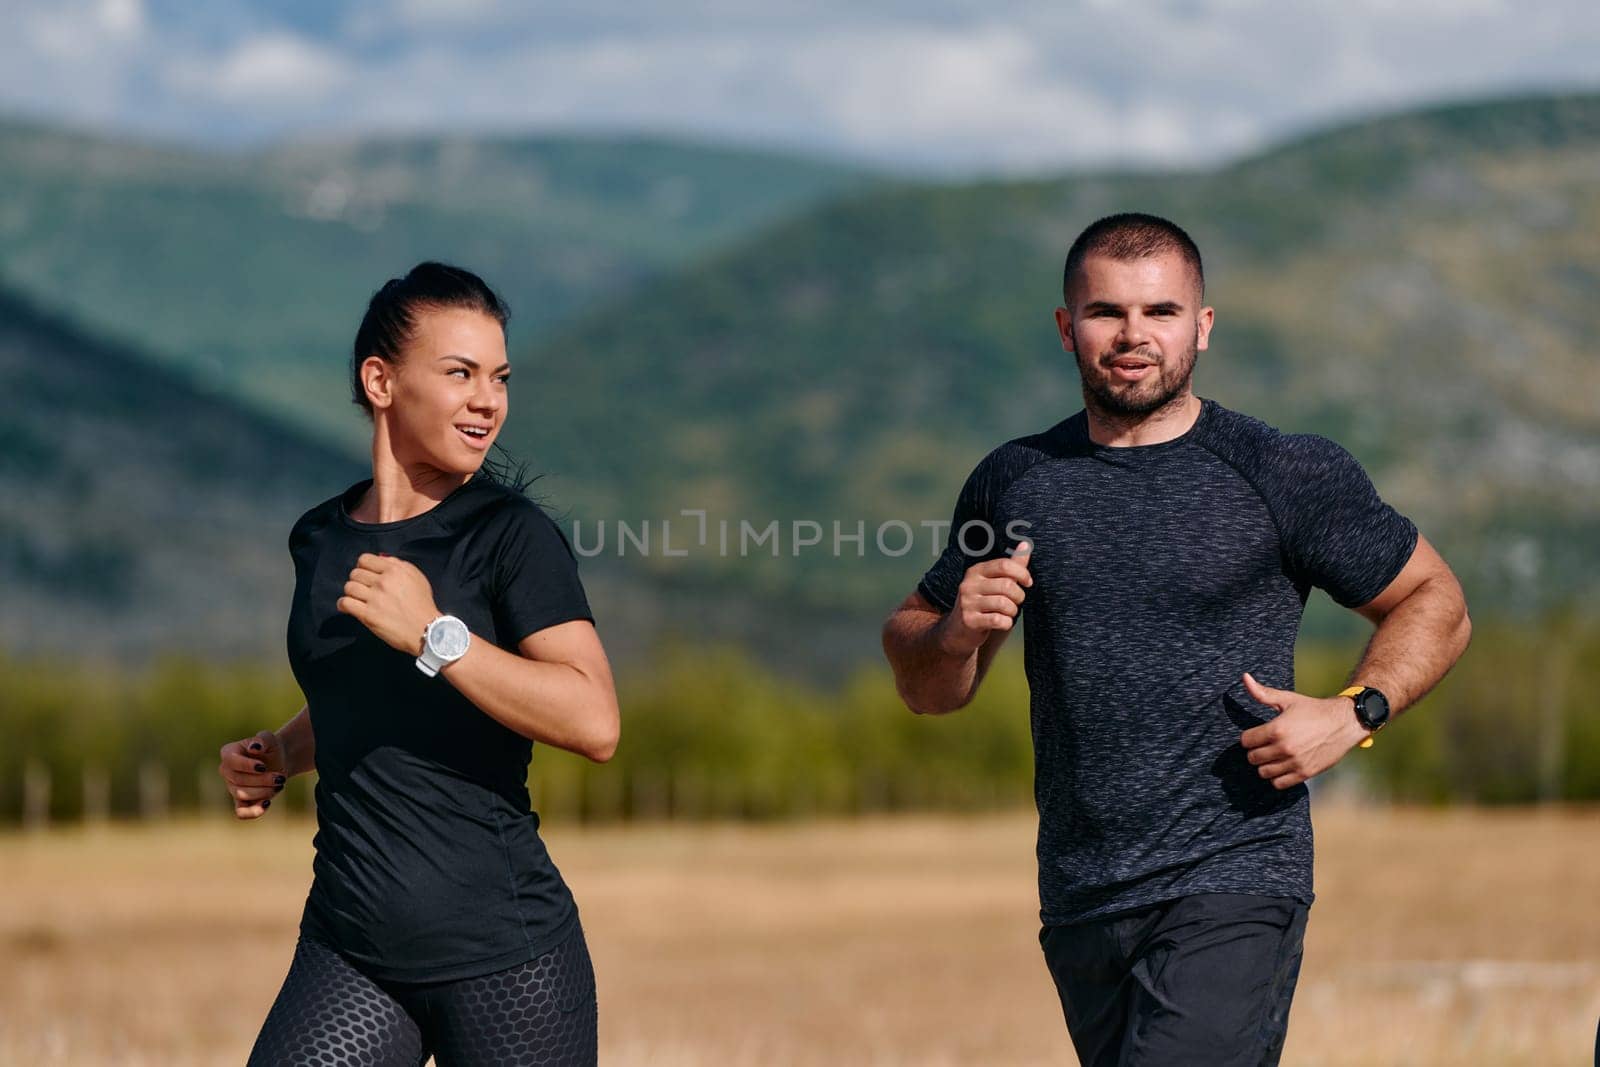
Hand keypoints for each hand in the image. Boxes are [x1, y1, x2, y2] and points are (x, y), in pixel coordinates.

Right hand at [218, 730, 287, 818]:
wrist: (279, 761)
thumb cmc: (271, 747)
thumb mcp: (269, 739)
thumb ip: (262, 740)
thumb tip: (254, 748)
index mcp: (228, 753)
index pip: (231, 762)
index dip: (247, 766)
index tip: (263, 766)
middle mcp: (226, 771)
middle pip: (239, 780)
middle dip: (263, 780)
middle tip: (280, 777)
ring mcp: (232, 787)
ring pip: (242, 795)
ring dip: (264, 791)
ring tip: (279, 783)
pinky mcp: (241, 801)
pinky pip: (241, 812)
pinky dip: (253, 811)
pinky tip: (267, 803)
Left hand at [336, 552, 440, 655]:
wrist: (426, 630)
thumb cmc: (423, 604)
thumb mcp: (417, 577)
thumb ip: (398, 564)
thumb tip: (379, 559)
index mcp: (395, 570)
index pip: (364, 559)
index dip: (363, 566)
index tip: (365, 574)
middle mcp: (383, 582)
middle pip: (355, 573)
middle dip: (358, 581)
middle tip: (364, 590)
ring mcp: (375, 598)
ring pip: (349, 587)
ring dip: (351, 593)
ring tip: (357, 599)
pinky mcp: (368, 615)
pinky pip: (345, 603)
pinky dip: (343, 605)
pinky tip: (348, 607)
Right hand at [937, 542, 1032, 656]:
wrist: (957, 630)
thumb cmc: (981, 603)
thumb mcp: (992, 582)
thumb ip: (1010, 565)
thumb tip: (1025, 544)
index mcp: (976, 571)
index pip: (1004, 565)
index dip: (1022, 574)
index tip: (1027, 583)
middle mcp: (969, 584)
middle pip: (1007, 585)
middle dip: (1019, 596)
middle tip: (1017, 602)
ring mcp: (967, 602)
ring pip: (1004, 603)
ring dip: (1013, 611)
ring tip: (1009, 613)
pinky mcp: (969, 620)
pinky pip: (998, 620)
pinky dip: (1006, 623)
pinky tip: (1002, 622)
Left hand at [1240, 672, 1369, 789]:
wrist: (1344, 722)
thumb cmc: (1313, 709)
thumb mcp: (1288, 699)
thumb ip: (1263, 693)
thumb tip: (1244, 678)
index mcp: (1277, 729)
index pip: (1245, 741)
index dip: (1248, 737)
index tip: (1256, 735)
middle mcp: (1285, 748)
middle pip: (1252, 758)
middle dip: (1255, 751)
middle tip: (1264, 745)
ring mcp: (1295, 762)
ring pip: (1263, 772)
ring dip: (1265, 765)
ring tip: (1272, 756)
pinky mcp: (1305, 773)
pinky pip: (1279, 783)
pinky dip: (1277, 777)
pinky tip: (1282, 766)